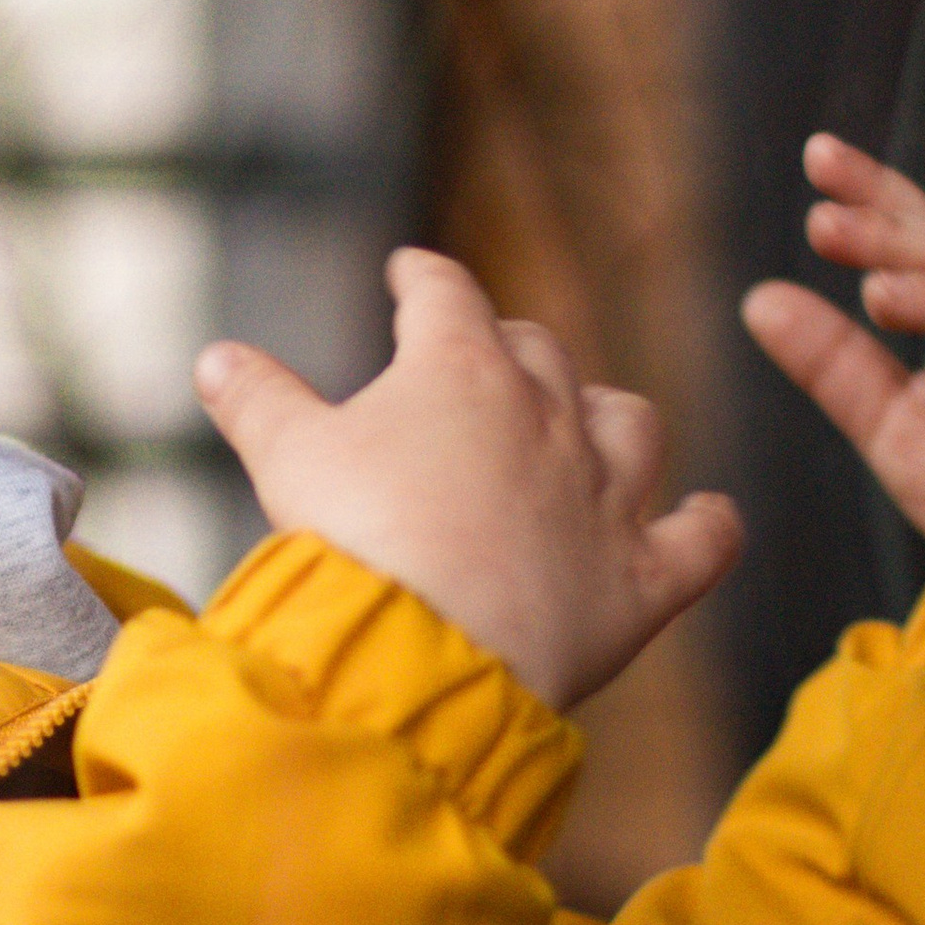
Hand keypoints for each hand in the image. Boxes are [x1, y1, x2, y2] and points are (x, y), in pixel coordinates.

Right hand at [195, 250, 743, 711]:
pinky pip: (703, 540)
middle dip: (511, 348)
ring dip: (609, 420)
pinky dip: (709, 526)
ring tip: (589, 427)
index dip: (425, 280)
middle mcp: (548, 413)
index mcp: (460, 368)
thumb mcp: (286, 458)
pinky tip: (709, 519)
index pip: (445, 295)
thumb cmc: (350, 540)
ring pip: (631, 425)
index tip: (412, 274)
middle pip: (540, 352)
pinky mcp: (643, 578)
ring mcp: (605, 494)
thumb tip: (215, 357)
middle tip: (485, 358)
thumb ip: (258, 400)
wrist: (423, 649)